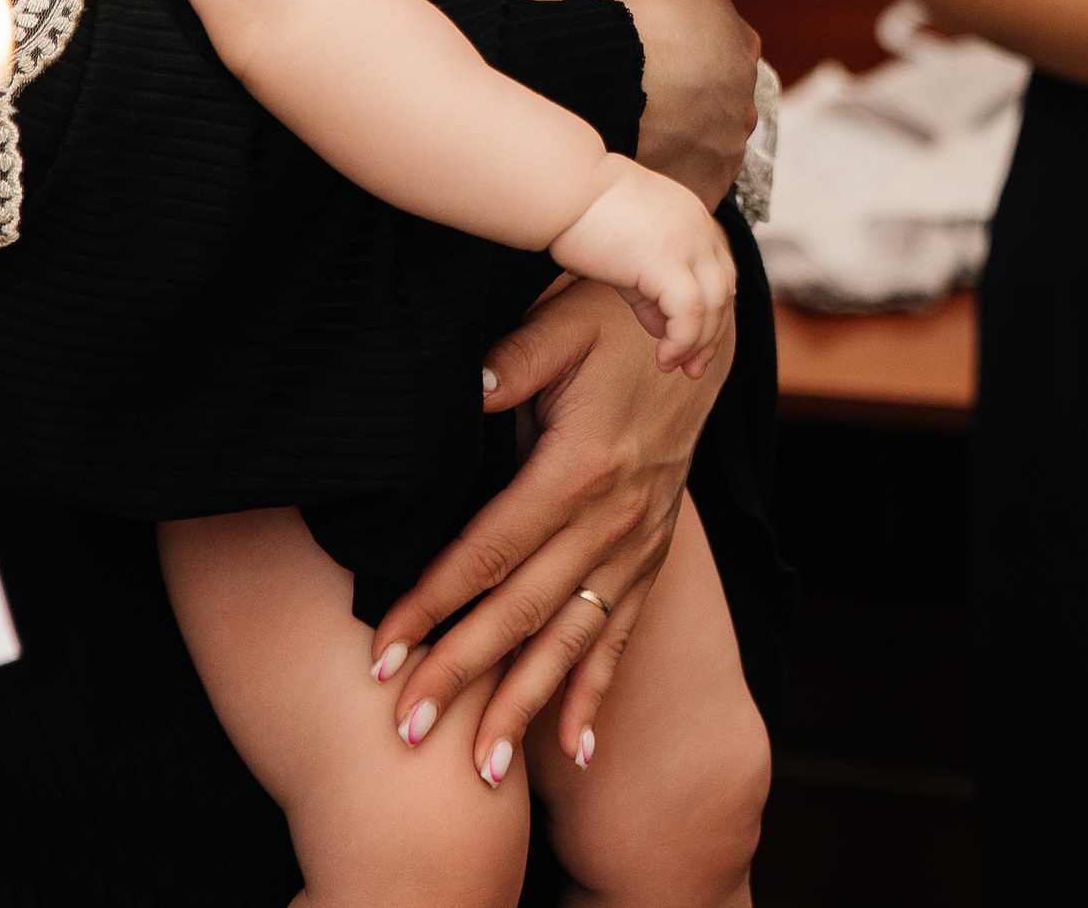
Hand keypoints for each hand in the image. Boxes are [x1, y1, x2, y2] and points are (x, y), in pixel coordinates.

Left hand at [372, 281, 728, 772]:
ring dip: (526, 706)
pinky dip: (597, 692)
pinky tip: (576, 751)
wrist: (704, 322)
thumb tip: (465, 390)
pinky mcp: (652, 551)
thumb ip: (515, 359)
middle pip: (525, 611)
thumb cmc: (619, 315)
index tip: (382, 653)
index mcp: (582, 464)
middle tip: (406, 732)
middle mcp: (615, 517)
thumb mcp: (565, 319)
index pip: (491, 550)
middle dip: (464, 675)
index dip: (435, 603)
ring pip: (573, 639)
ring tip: (481, 771)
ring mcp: (638, 541)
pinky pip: (623, 634)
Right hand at [549, 159, 736, 370]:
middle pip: (725, 291)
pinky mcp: (667, 259)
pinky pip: (690, 312)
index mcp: (693, 219)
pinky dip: (682, 340)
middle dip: (711, 335)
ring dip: (698, 343)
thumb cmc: (580, 216)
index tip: (694, 345)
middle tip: (692, 368)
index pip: (720, 273)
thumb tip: (664, 330)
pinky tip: (663, 358)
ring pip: (715, 305)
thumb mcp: (628, 257)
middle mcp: (700, 227)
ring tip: (672, 365)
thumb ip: (650, 291)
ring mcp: (688, 241)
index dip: (713, 313)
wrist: (562, 186)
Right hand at [605, 0, 759, 210]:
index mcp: (741, 44)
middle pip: (714, 100)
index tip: (653, 52)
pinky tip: (634, 166)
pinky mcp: (703, 190)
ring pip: (701, 146)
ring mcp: (726, 149)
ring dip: (673, 143)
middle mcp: (745, 99)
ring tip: (629, 134)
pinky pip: (685, 185)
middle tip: (637, 96)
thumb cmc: (632, 10)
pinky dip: (664, 178)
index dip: (685, 48)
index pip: (722, 46)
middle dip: (683, 100)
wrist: (611, 76)